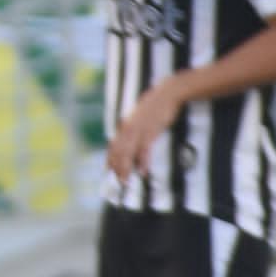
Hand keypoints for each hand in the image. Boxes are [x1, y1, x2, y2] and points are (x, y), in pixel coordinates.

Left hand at [105, 70, 190, 185]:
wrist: (167, 93)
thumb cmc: (155, 106)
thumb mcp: (140, 117)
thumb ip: (134, 128)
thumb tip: (133, 138)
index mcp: (125, 126)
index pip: (112, 146)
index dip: (110, 160)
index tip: (108, 171)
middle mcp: (128, 129)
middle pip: (117, 152)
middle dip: (115, 168)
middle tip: (116, 183)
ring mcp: (138, 130)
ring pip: (127, 152)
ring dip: (125, 168)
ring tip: (125, 182)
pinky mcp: (150, 131)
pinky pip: (144, 149)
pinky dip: (142, 161)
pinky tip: (142, 171)